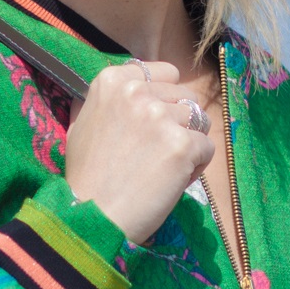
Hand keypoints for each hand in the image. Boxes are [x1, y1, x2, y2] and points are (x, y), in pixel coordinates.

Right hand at [64, 61, 215, 243]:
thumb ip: (106, 101)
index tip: (152, 123)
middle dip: (178, 122)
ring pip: (200, 121)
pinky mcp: (181, 144)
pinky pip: (207, 148)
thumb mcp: (81, 125)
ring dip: (189, 144)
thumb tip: (126, 85)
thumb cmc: (86, 177)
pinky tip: (171, 182)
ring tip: (164, 168)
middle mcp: (136, 92)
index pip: (164, 72)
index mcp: (112, 81)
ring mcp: (160, 117)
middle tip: (155, 153)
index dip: (164, 98)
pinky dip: (195, 167)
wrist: (93, 216)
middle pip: (185, 96)